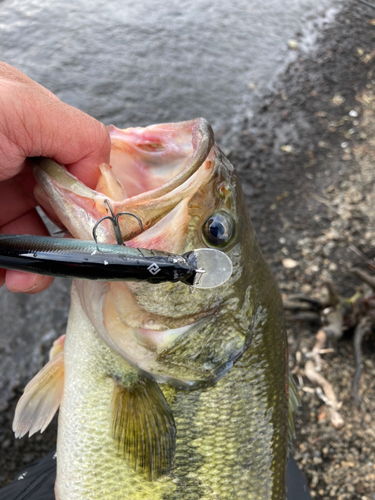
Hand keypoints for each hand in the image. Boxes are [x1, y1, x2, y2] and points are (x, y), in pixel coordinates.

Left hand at [0, 62, 110, 292]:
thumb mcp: (12, 106)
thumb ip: (74, 132)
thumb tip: (101, 175)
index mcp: (24, 118)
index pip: (79, 153)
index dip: (92, 184)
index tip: (95, 215)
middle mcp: (10, 156)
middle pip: (61, 198)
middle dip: (71, 229)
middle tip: (75, 250)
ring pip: (36, 232)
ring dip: (45, 258)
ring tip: (34, 274)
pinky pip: (10, 254)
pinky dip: (16, 269)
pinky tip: (15, 275)